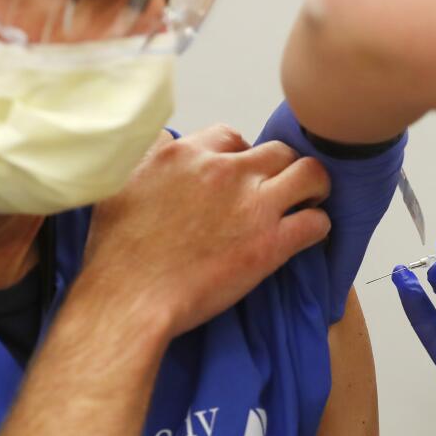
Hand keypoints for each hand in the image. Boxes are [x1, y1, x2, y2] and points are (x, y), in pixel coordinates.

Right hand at [81, 124, 331, 337]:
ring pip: (309, 174)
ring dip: (314, 187)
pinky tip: (309, 235)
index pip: (231, 135)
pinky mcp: (270, 243)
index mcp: (186, 153)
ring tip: (309, 201)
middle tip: (281, 188)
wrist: (128, 300)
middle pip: (278, 150)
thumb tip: (164, 144)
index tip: (241, 175)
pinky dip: (318, 226)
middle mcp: (223, 171)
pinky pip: (316, 221)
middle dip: (283, 168)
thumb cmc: (117, 252)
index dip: (241, 156)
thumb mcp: (119, 183)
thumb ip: (148, 157)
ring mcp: (251, 205)